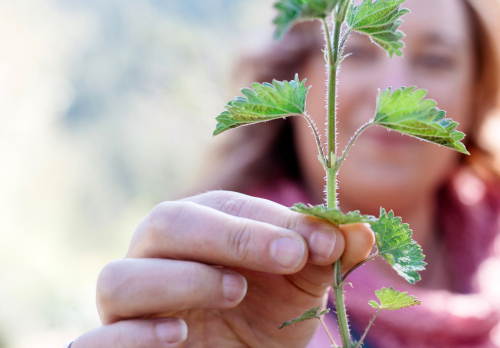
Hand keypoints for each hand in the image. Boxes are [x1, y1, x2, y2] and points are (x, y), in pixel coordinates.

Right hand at [71, 190, 374, 347]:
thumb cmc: (267, 317)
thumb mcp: (304, 287)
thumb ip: (329, 254)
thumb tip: (364, 231)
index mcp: (199, 227)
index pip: (226, 207)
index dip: (276, 220)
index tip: (327, 242)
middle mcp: (156, 256)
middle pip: (167, 223)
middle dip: (232, 235)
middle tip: (289, 257)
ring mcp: (129, 307)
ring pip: (120, 278)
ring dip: (181, 279)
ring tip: (236, 292)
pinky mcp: (114, 347)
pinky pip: (94, 341)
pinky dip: (131, 336)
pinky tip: (179, 334)